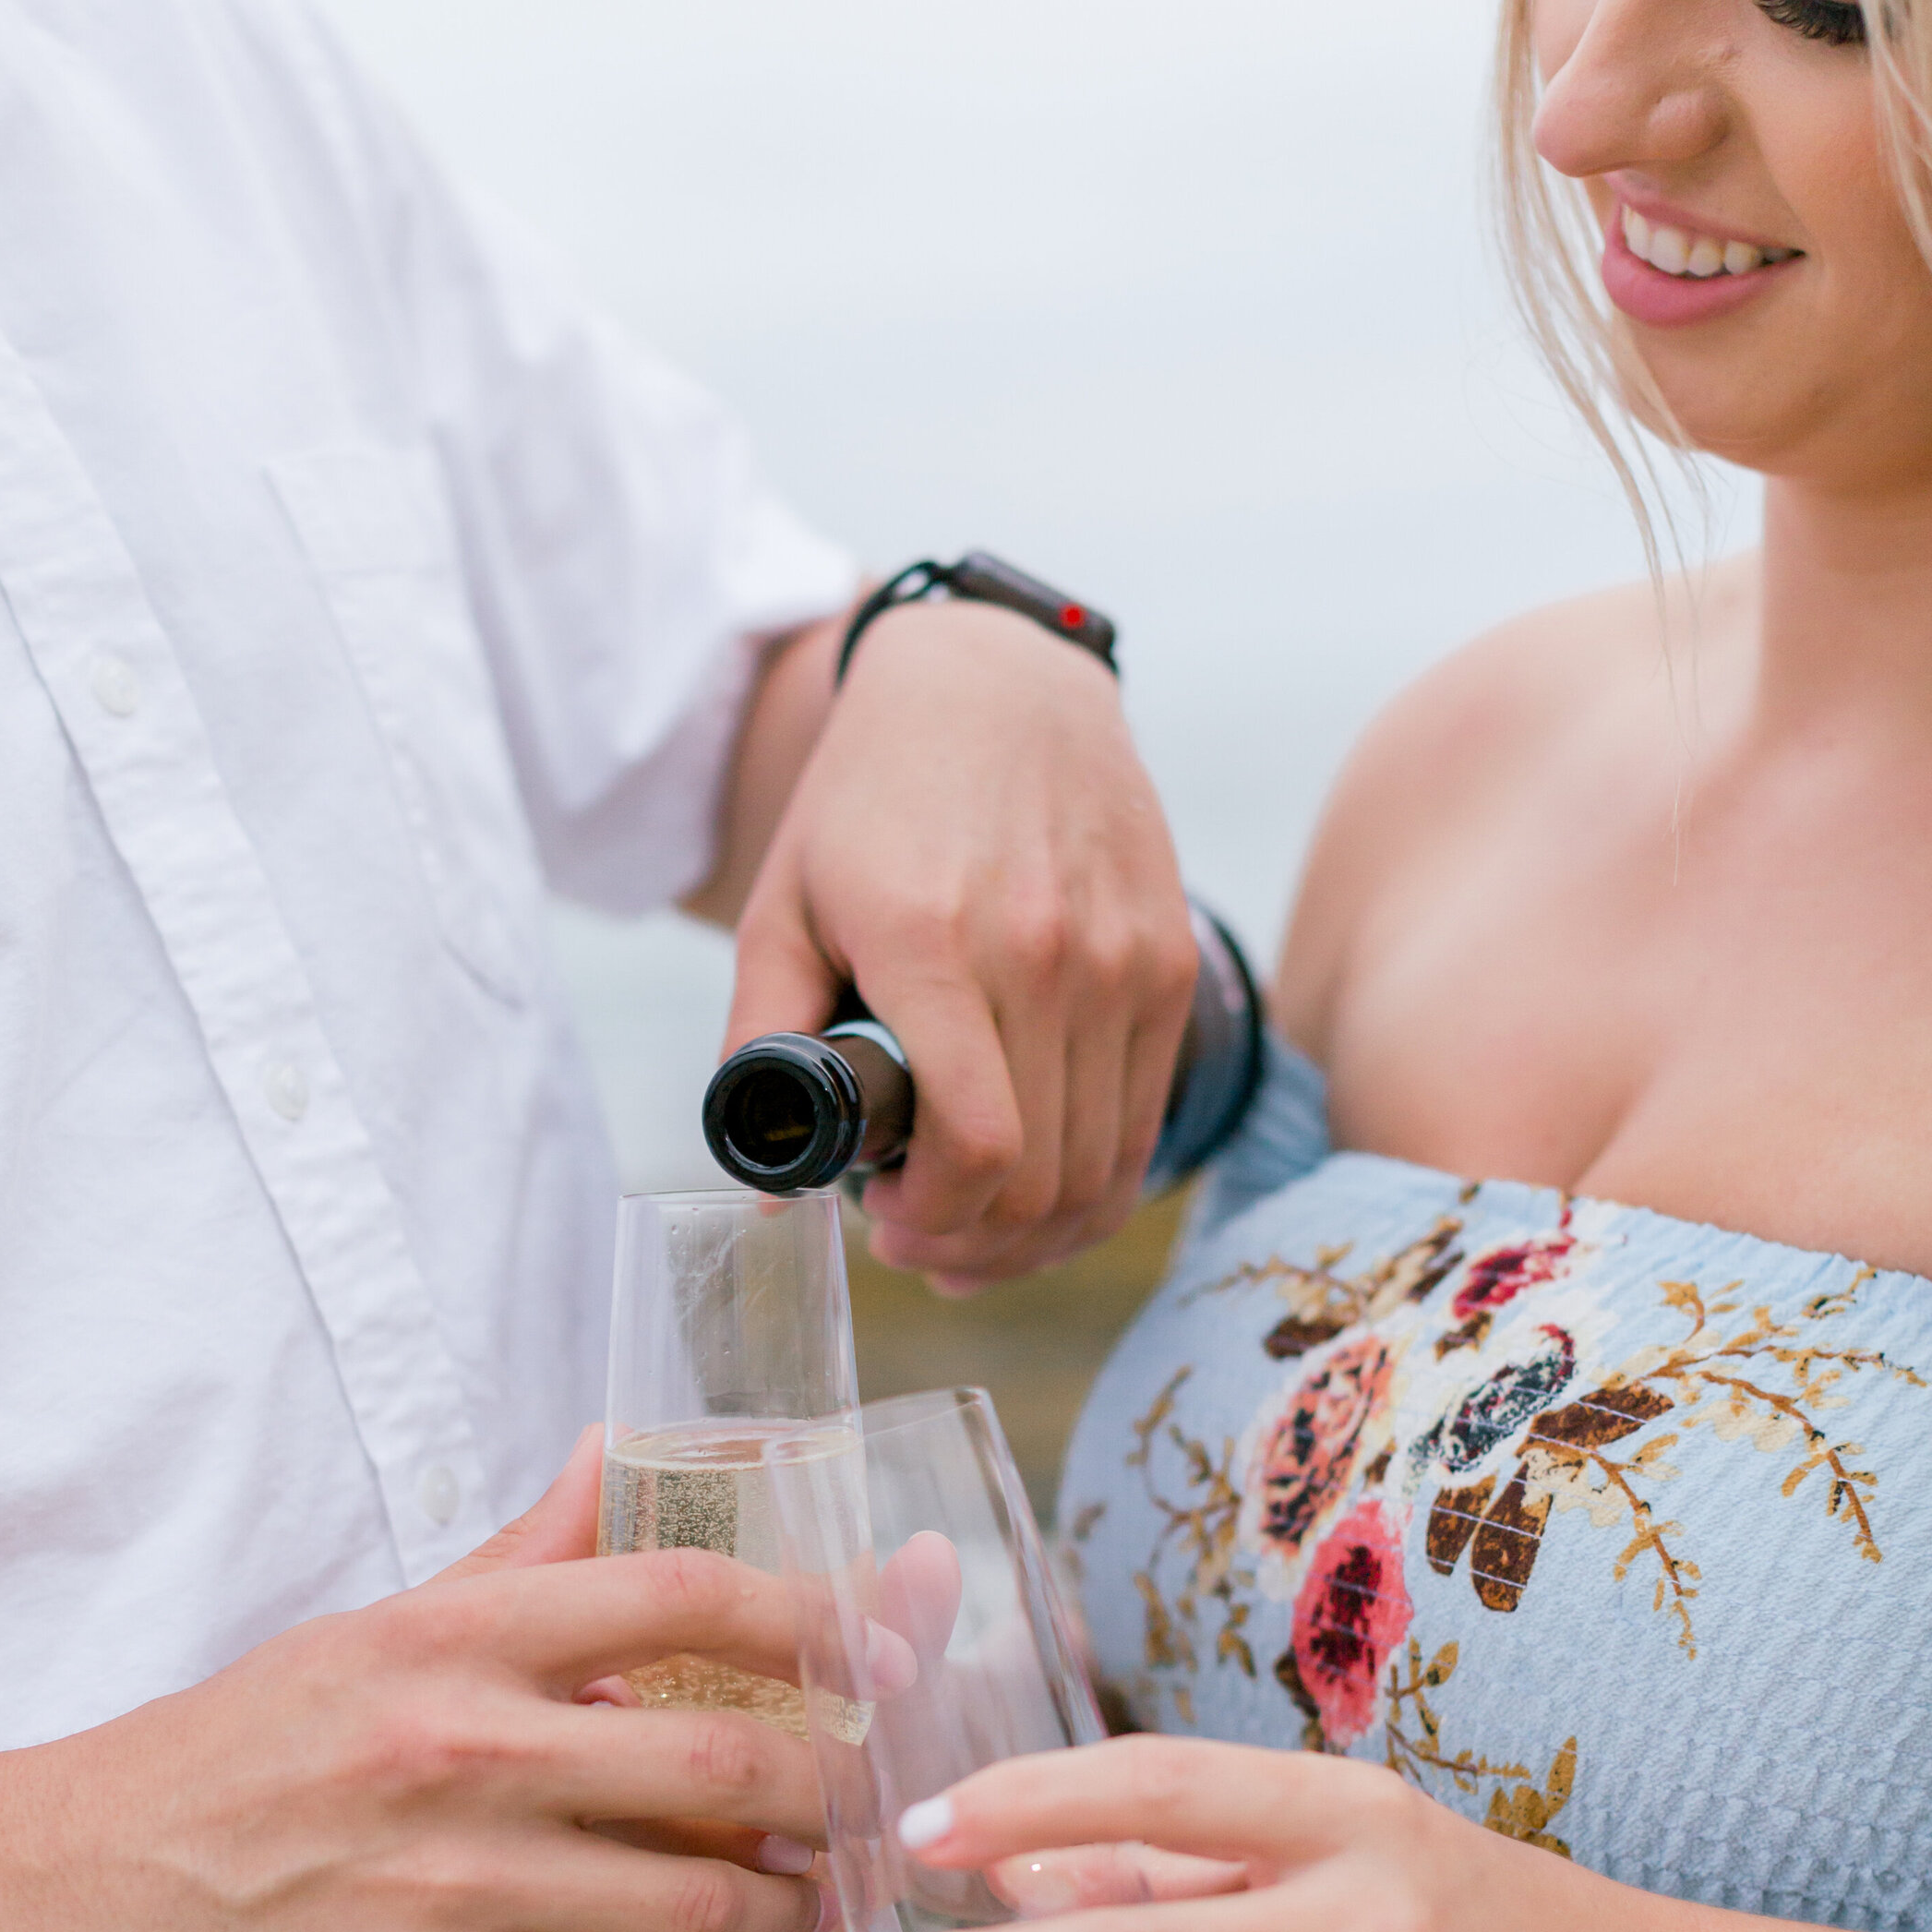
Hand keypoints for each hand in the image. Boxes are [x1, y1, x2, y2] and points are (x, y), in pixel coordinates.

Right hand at [0, 1431, 836, 1931]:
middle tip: (866, 1807)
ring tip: (807, 1909)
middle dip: (832, 1795)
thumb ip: (520, 1555)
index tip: (883, 1651)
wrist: (78, 1892)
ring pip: (702, 1905)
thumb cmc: (237, 1754)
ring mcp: (457, 1882)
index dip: (815, 1620)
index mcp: (458, 1637)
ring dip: (789, 1915)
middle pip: (727, 1764)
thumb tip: (617, 1448)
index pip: (682, 1596)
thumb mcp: (376, 1628)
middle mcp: (468, 1747)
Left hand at [723, 601, 1194, 1285]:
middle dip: (973, 1245)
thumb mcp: (782, 910)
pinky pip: (1146, 1123)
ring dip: (1036, 1234)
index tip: (886, 1223)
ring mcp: (1122, 962)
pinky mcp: (1170, 965)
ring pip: (1103, 1170)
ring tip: (977, 1232)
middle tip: (920, 1244)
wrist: (996, 686)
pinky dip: (1095, 1186)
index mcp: (933, 944)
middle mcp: (1045, 956)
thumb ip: (760, 1044)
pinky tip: (1040, 1193)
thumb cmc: (872, 803)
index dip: (932, 1222)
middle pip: (1040, 1179)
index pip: (974, 1146)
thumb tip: (769, 1186)